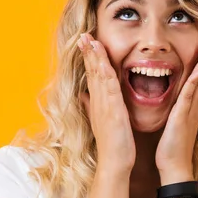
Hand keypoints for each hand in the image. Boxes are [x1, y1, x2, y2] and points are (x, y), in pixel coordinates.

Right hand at [78, 33, 135, 174]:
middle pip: (91, 71)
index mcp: (97, 103)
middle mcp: (98, 101)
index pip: (91, 75)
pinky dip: (105, 73)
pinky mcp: (113, 111)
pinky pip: (109, 88)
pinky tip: (103, 61)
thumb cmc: (111, 143)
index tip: (84, 42)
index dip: (88, 58)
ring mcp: (104, 105)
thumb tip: (82, 96)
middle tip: (82, 34)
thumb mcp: (99, 121)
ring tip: (90, 40)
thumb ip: (90, 106)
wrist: (114, 162)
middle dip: (87, 52)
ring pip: (98, 76)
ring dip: (94, 57)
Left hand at [155, 41, 197, 184]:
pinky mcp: (182, 116)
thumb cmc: (172, 147)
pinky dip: (195, 82)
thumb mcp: (175, 123)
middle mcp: (194, 106)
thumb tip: (178, 103)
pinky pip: (189, 96)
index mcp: (191, 107)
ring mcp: (190, 110)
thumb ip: (178, 111)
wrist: (174, 166)